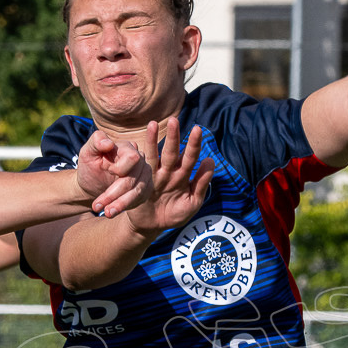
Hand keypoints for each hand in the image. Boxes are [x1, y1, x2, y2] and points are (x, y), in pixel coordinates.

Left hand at [74, 130, 148, 215]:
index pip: (133, 158)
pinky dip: (125, 206)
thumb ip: (96, 141)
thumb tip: (109, 143)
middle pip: (133, 179)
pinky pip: (139, 199)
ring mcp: (144, 175)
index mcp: (126, 148)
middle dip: (115, 193)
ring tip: (106, 213)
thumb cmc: (89, 166)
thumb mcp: (87, 152)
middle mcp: (139, 160)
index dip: (120, 169)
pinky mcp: (144, 189)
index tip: (108, 172)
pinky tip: (113, 211)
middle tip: (97, 205)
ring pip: (136, 192)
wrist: (90, 183)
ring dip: (120, 204)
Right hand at [117, 119, 212, 238]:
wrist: (152, 227)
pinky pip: (139, 169)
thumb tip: (210, 160)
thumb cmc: (174, 215)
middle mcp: (169, 171)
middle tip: (173, 120)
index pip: (190, 157)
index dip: (193, 144)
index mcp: (184, 175)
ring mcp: (154, 175)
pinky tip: (136, 145)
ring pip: (154, 155)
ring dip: (152, 140)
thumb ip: (201, 184)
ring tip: (152, 124)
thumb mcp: (192, 203)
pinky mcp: (140, 182)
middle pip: (171, 152)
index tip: (197, 129)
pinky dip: (138, 157)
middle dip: (172, 137)